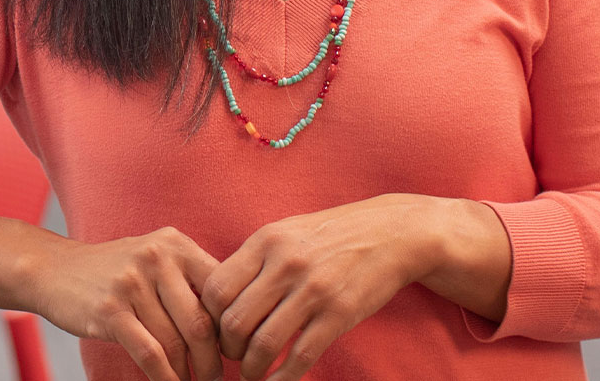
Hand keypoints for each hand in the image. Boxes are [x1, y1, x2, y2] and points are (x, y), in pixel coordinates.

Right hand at [27, 226, 225, 380]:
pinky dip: (165, 377)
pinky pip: (149, 354)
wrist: (53, 269)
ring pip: (175, 343)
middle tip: (218, 378)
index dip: (232, 327)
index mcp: (175, 244)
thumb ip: (190, 280)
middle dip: (214, 360)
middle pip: (201, 323)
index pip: (220, 291)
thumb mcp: (155, 259)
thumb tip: (234, 322)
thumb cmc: (114, 271)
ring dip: (188, 374)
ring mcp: (131, 283)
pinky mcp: (110, 310)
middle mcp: (156, 258)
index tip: (235, 351)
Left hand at [197, 195, 451, 380]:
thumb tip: (216, 299)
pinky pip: (301, 356)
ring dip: (251, 369)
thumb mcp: (285, 233)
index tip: (215, 331)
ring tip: (251, 374)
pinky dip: (282, 377)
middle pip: (234, 321)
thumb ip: (253, 262)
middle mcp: (286, 264)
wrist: (391, 232)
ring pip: (263, 344)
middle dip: (227, 349)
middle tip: (232, 357)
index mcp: (265, 242)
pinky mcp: (340, 314)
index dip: (209, 319)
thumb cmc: (330, 235)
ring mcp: (314, 290)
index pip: (216, 289)